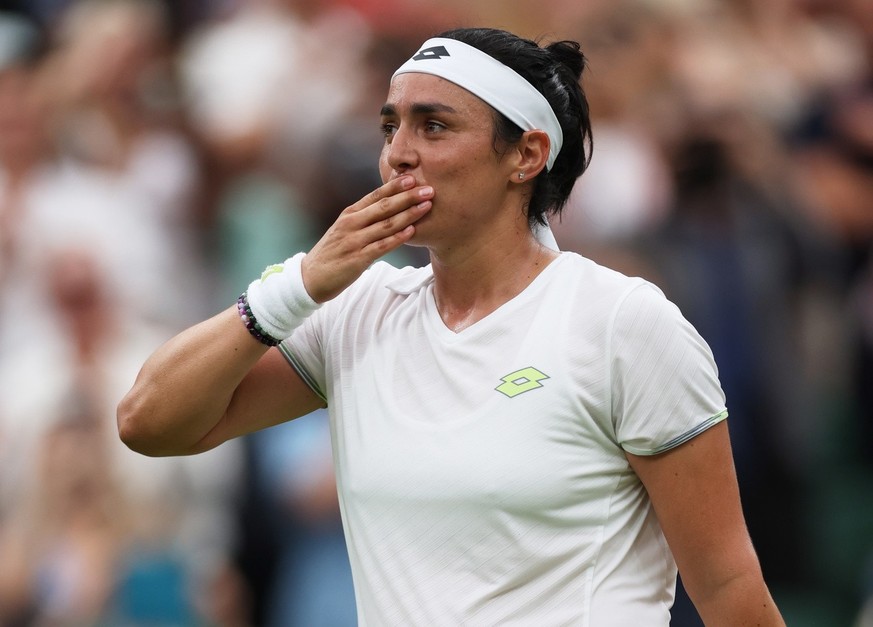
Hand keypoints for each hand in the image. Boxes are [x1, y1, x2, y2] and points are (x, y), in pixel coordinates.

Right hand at [302, 176, 432, 302]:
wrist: (311, 277)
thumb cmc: (333, 252)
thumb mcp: (345, 229)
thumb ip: (364, 218)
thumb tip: (388, 207)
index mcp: (350, 214)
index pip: (376, 196)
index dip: (395, 186)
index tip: (413, 177)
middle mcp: (352, 223)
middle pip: (384, 206)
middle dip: (408, 196)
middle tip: (428, 189)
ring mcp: (354, 241)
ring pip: (386, 224)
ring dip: (408, 214)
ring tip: (427, 206)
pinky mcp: (358, 259)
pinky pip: (381, 246)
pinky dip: (397, 237)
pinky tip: (411, 230)